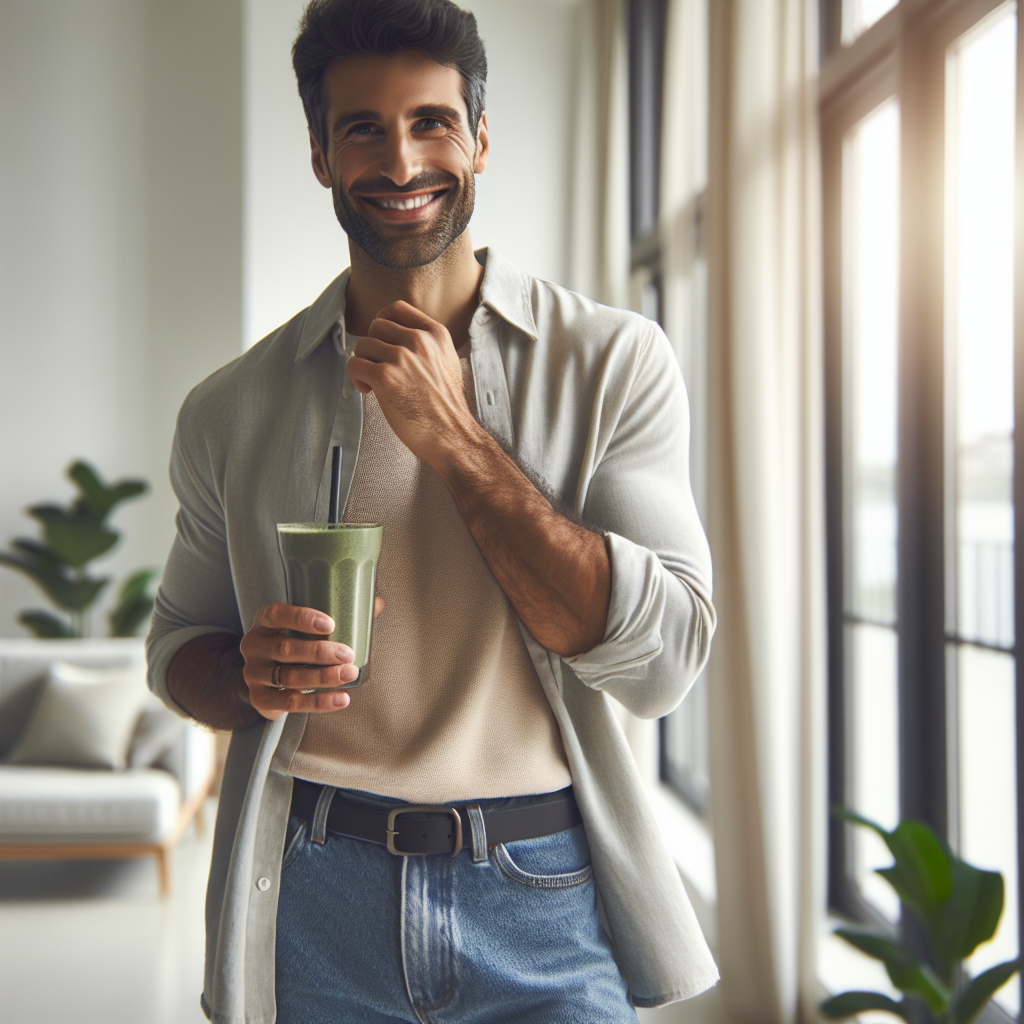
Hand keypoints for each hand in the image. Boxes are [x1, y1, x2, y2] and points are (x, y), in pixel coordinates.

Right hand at [239, 598, 384, 720]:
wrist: (262, 680)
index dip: (302, 618)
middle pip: (285, 649)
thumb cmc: (293, 644)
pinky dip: (318, 702)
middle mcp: (254, 646)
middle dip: (320, 652)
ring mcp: (254, 674)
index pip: (276, 614)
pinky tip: (341, 699)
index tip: (331, 624)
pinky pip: (291, 703)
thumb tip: (378, 603)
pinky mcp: (260, 699)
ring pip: (290, 677)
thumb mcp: (304, 628)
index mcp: (264, 623)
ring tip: (350, 674)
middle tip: (349, 654)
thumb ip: (339, 614)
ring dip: (323, 677)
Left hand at [346, 301, 482, 468]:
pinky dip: (356, 377)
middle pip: (376, 326)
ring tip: (375, 382)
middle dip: (372, 347)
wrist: (453, 435)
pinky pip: (355, 365)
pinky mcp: (386, 378)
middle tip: (378, 367)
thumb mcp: (447, 362)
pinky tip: (368, 389)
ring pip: (362, 345)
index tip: (383, 341)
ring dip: (364, 363)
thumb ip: (426, 345)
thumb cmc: (447, 407)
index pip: (396, 309)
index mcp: (436, 334)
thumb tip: (396, 339)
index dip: (383, 324)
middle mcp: (420, 341)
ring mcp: (402, 358)